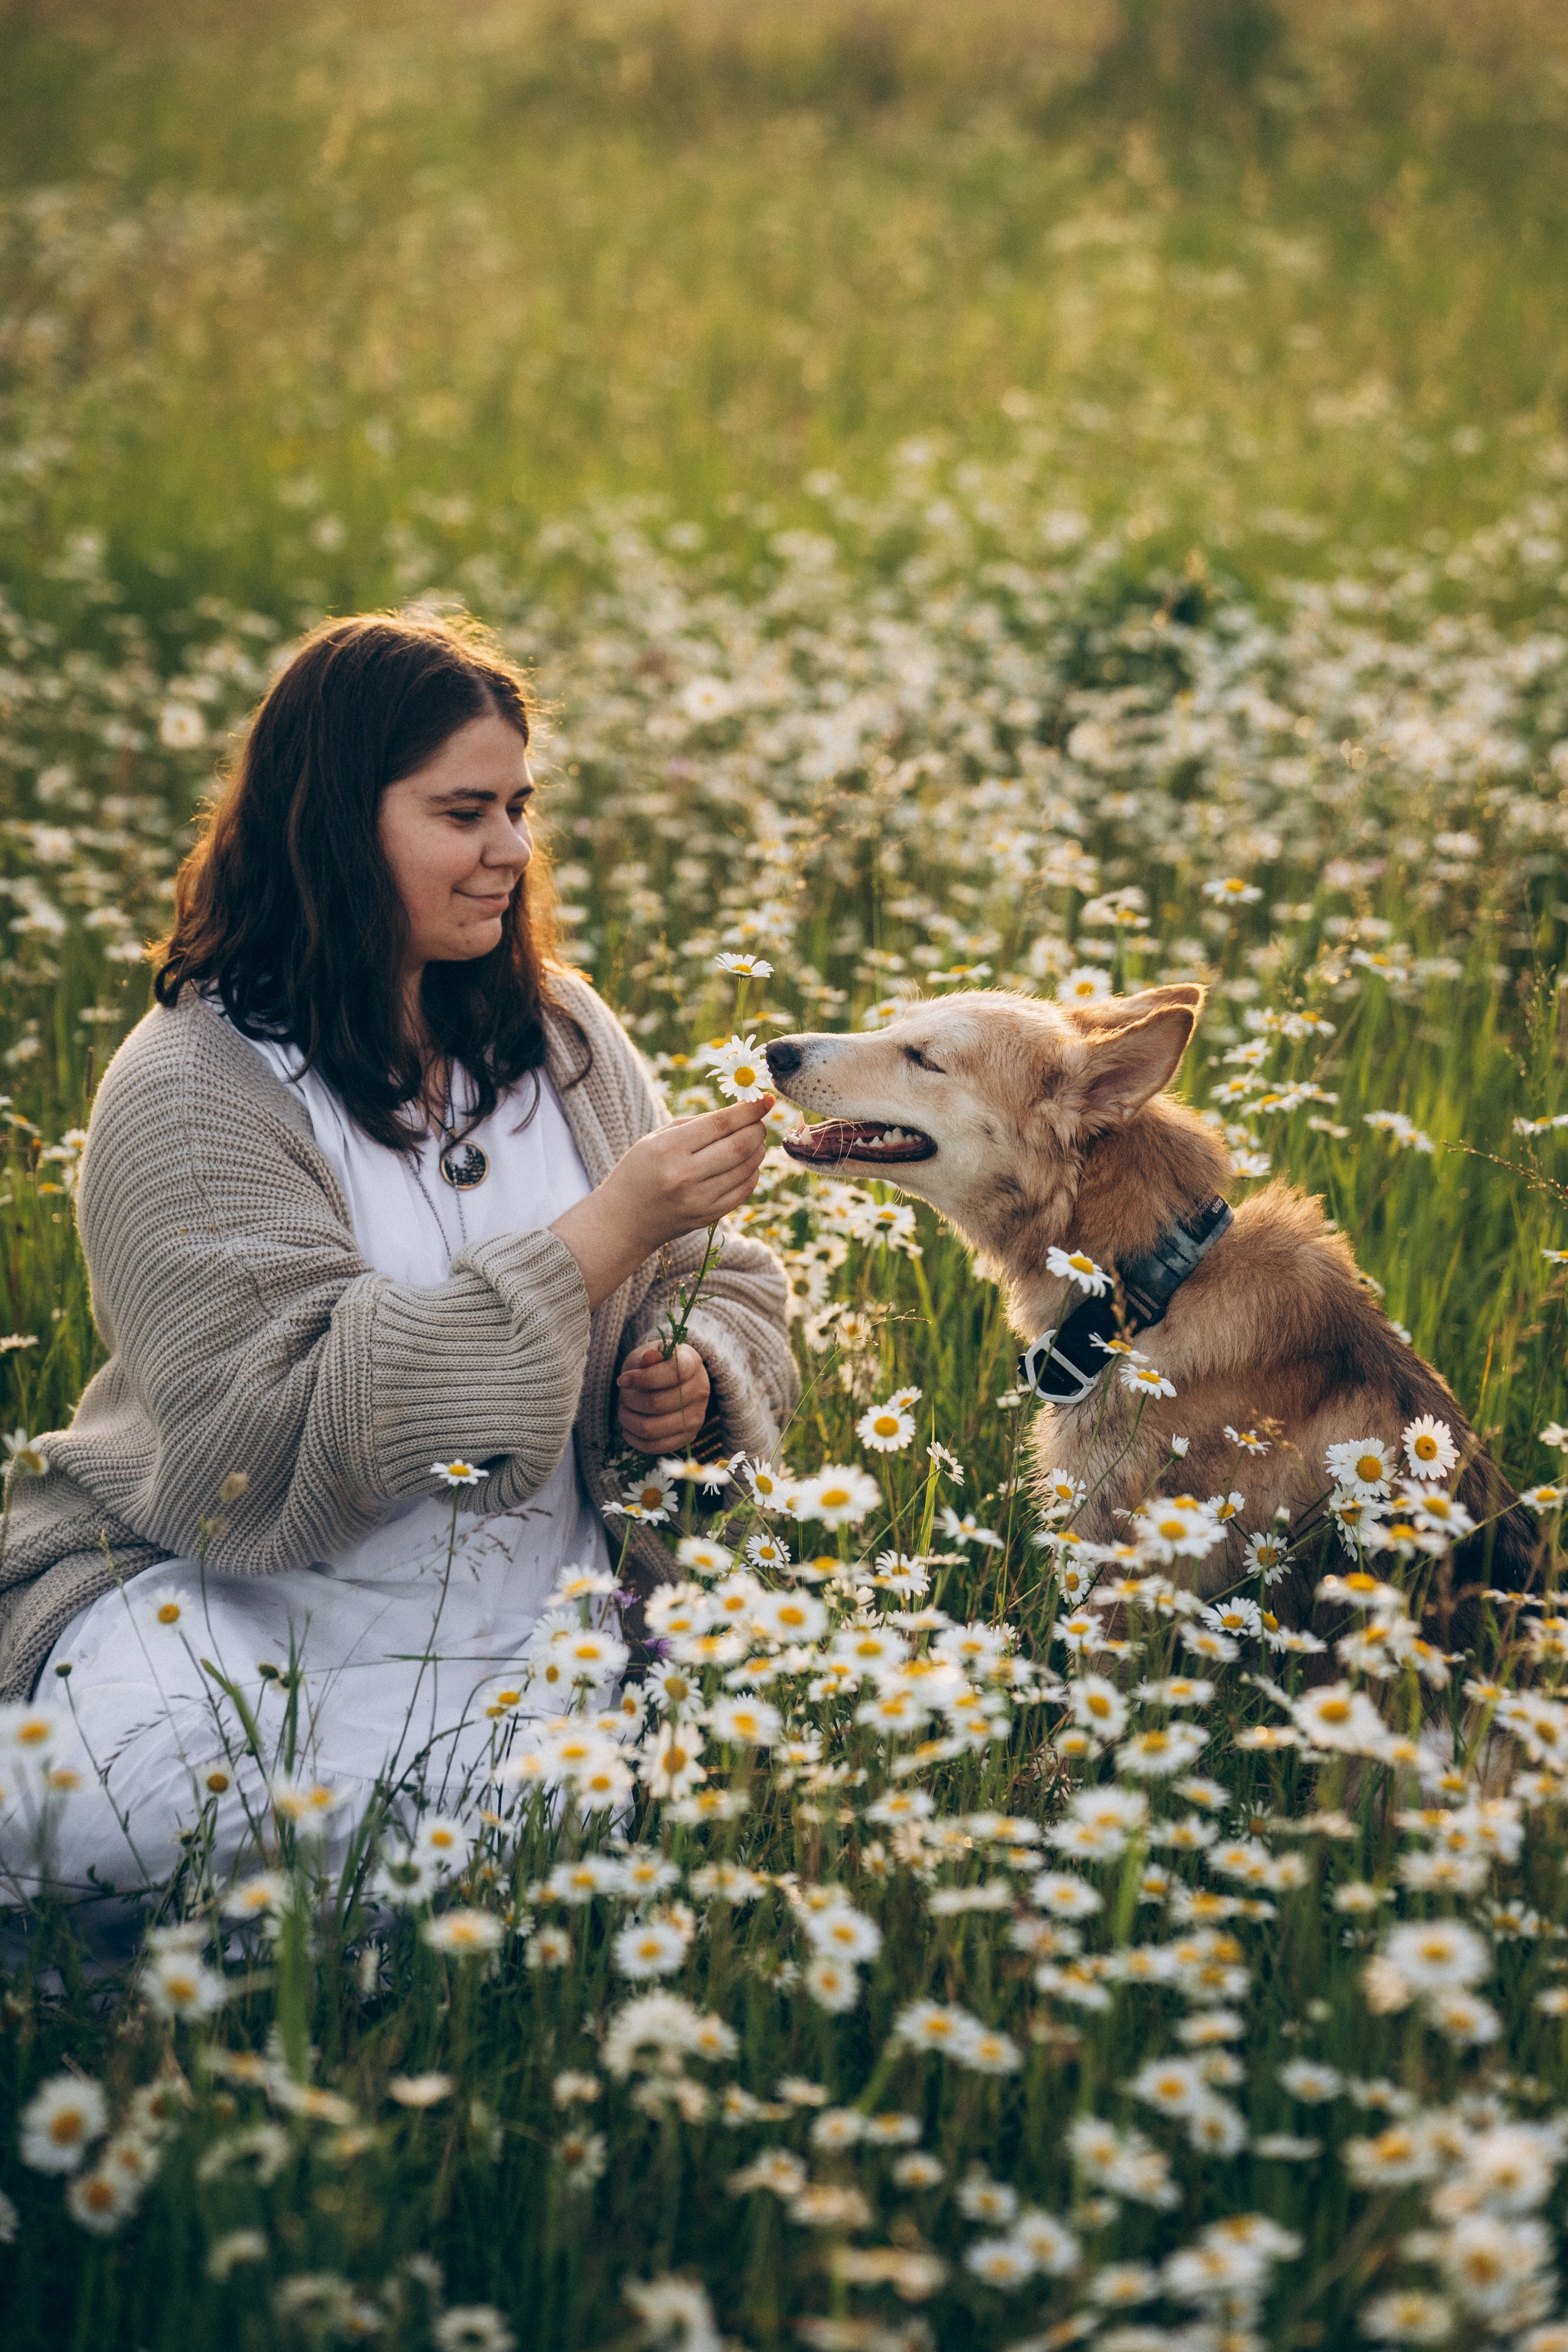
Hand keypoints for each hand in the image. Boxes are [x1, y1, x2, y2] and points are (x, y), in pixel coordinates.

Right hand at [550, 1094, 772, 1309]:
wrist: (623, 1219)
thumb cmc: (640, 1170)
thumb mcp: (657, 1138)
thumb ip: (698, 1124)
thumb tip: (742, 1112)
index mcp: (669, 1148)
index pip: (721, 1124)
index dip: (749, 1109)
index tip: (766, 1099)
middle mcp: (685, 1175)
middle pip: (740, 1146)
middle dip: (757, 1129)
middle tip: (759, 1121)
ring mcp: (698, 1200)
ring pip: (747, 1168)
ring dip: (758, 1150)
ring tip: (753, 1141)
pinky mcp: (708, 1217)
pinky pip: (744, 1190)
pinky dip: (753, 1172)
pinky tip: (747, 1164)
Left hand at [618, 1341, 710, 1453]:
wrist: (674, 1382)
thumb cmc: (656, 1365)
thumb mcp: (649, 1352)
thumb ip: (647, 1355)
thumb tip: (648, 1359)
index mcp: (693, 1364)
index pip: (673, 1373)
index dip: (643, 1378)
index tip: (622, 1379)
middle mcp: (700, 1391)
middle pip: (656, 1404)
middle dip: (629, 1400)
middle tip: (623, 1394)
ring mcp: (696, 1418)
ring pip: (651, 1428)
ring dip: (628, 1419)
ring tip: (624, 1409)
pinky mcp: (687, 1438)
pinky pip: (654, 1446)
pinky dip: (634, 1439)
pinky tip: (628, 1427)